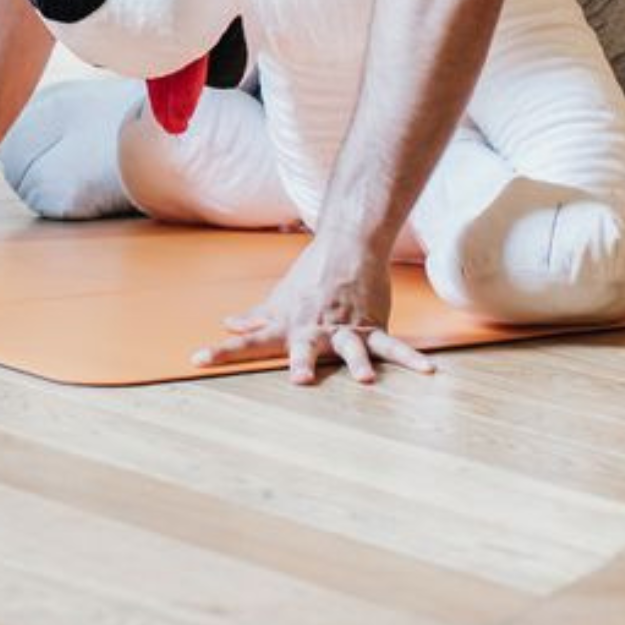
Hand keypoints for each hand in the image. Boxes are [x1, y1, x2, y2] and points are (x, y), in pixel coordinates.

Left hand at [192, 235, 434, 385]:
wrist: (349, 245)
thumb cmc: (311, 276)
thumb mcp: (280, 298)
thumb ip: (257, 318)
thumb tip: (228, 325)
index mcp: (287, 325)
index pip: (249, 341)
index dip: (223, 352)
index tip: (197, 359)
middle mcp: (314, 329)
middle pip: (306, 347)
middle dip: (303, 362)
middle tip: (300, 378)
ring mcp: (346, 328)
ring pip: (351, 348)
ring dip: (358, 362)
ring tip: (366, 380)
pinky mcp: (372, 325)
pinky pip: (391, 346)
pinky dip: (409, 359)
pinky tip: (427, 371)